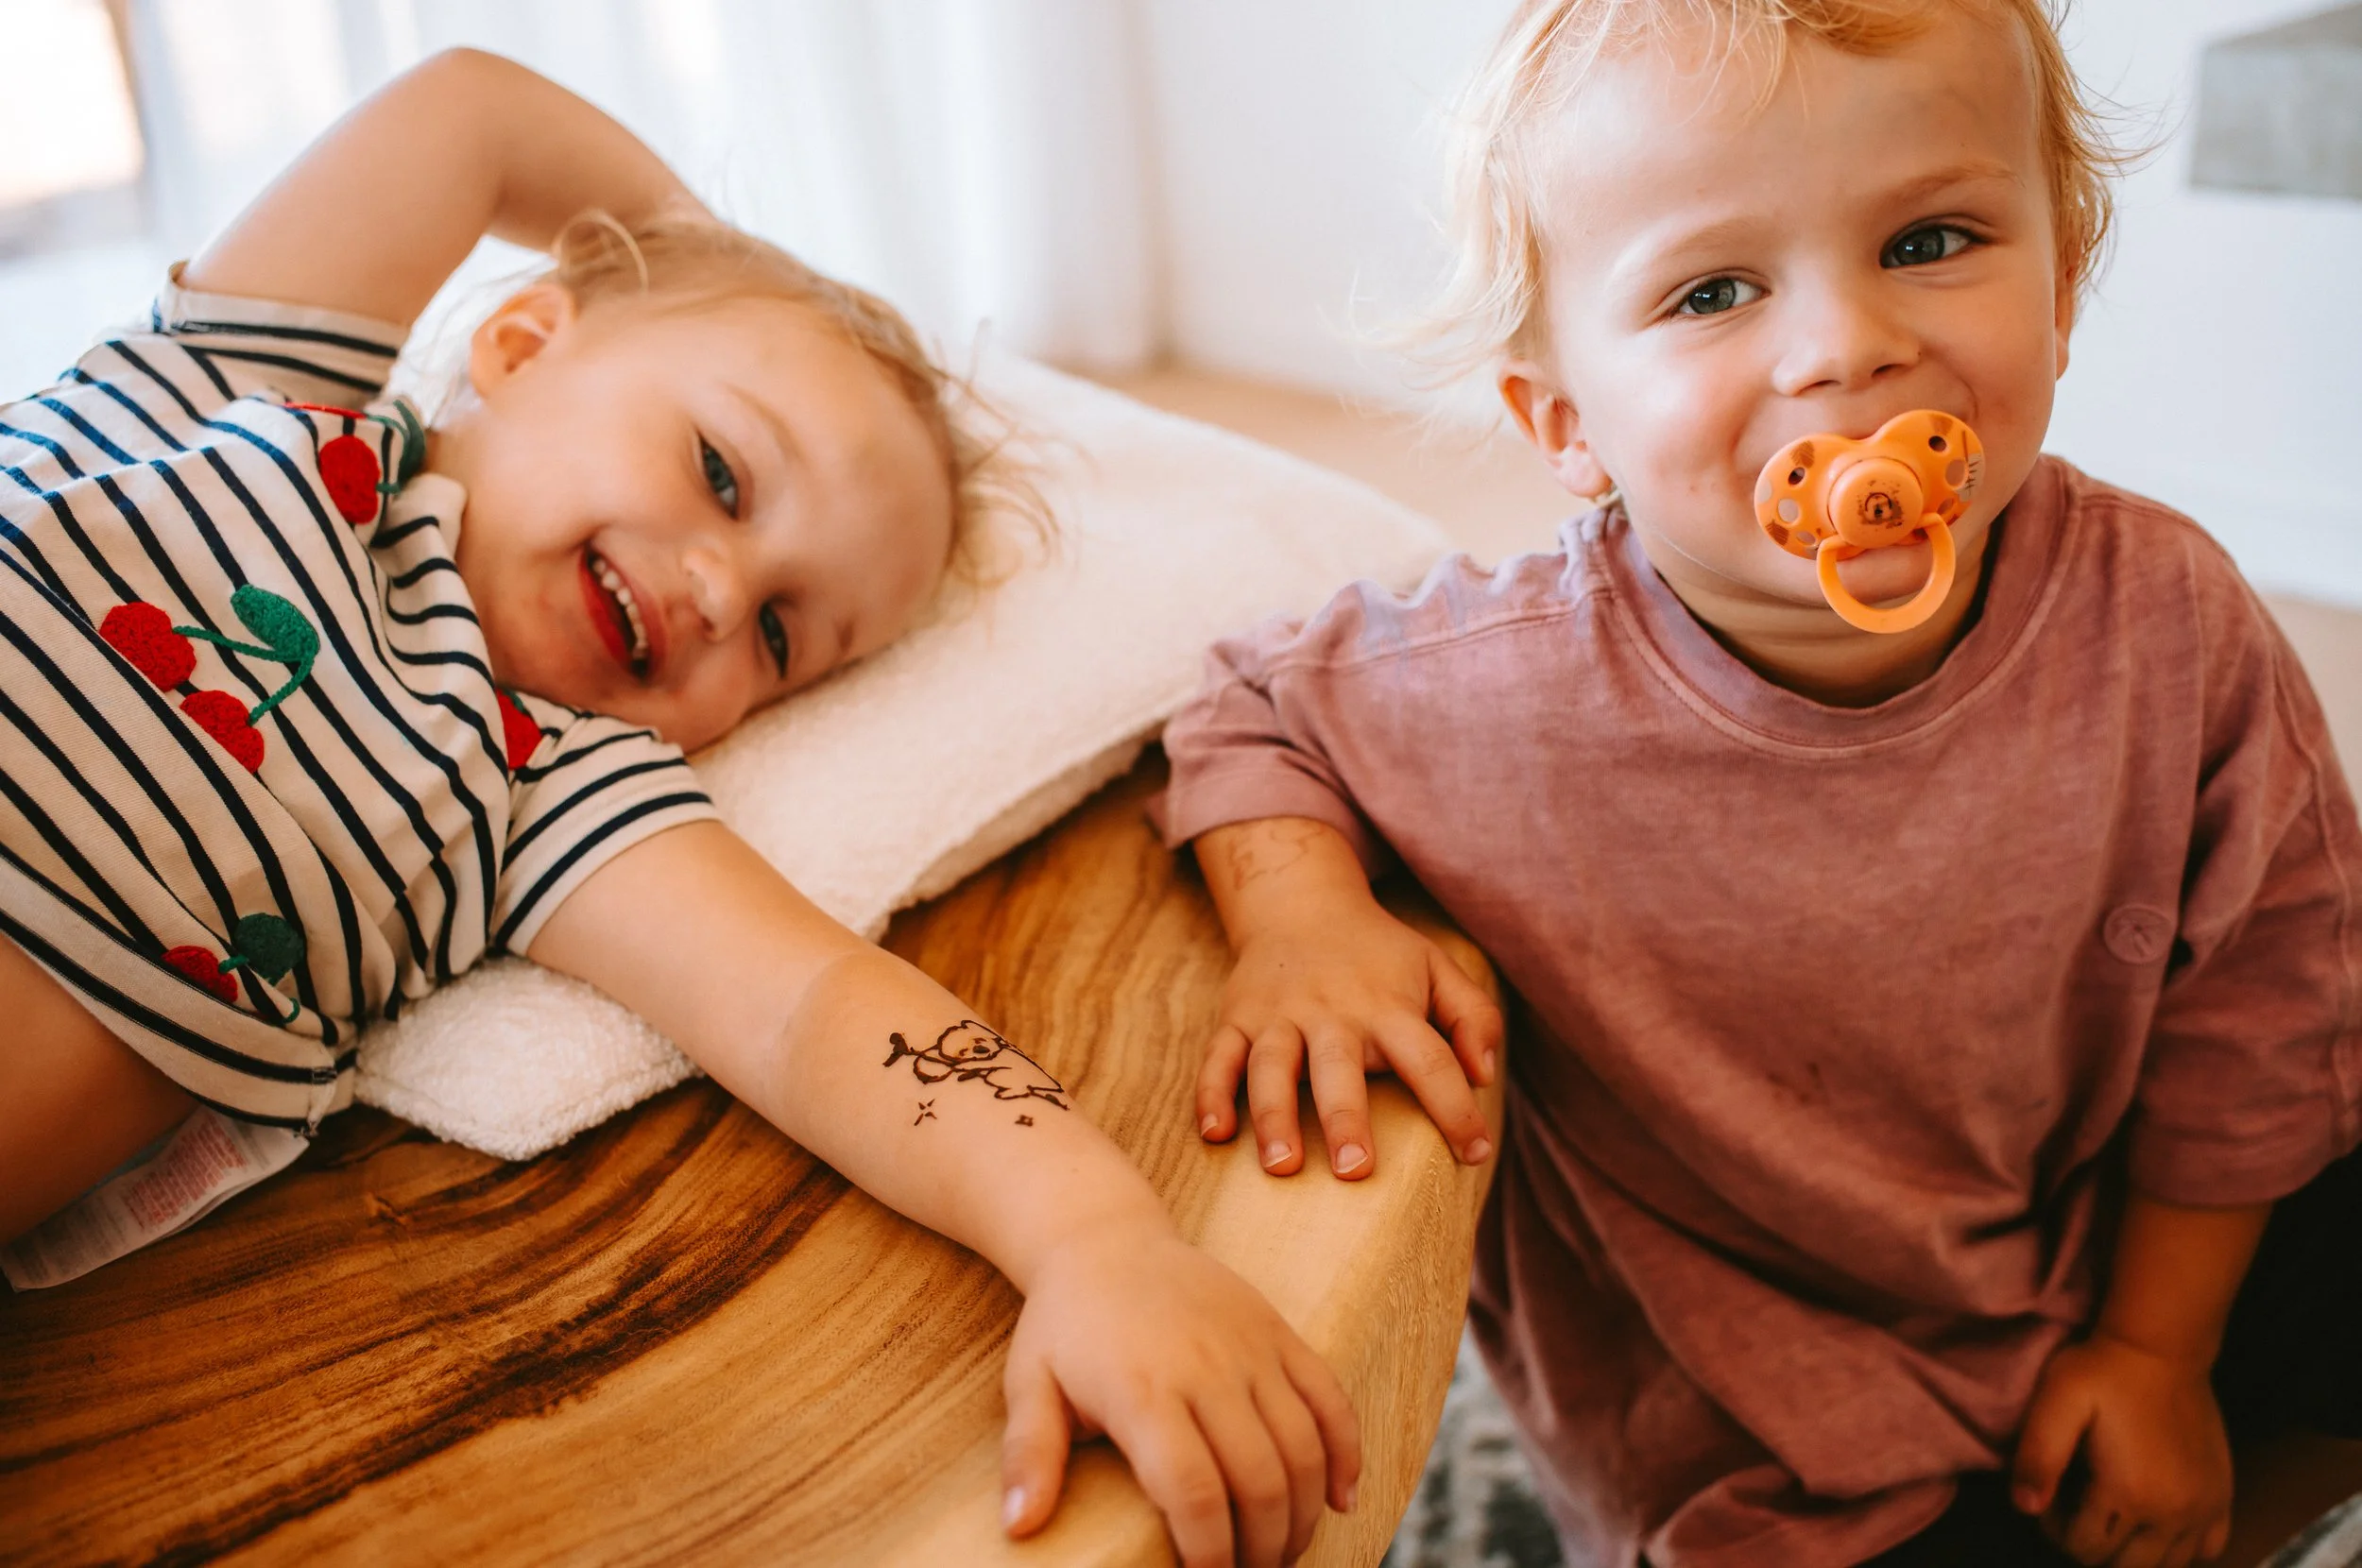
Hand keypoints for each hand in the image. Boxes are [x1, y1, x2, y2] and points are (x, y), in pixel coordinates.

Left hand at [1000, 1221, 1360, 1566]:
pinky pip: (1330, 1397)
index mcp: (1143, 1391)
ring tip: (1284, 1554)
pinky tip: (1341, 1500)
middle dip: (1263, 1549)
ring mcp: (1251, 1347)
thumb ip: (1029, 1457)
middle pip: (1259, 1479)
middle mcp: (1207, 1368)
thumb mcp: (1028, 1385)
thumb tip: (1018, 1527)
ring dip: (1303, 1515)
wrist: (1107, 1236)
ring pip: (1303, 1447)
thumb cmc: (1064, 1324)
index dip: (1209, 1554)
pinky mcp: (1278, 1332)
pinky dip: (1346, 1452)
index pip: (1194, 1493)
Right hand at [1198, 895, 1499, 1179]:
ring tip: (1282, 1167)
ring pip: (1271, 1068)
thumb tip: (1485, 1075)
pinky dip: (1211, 1094)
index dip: (1456, 1108)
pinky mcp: (1236, 1018)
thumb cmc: (1379, 953)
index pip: (1429, 1060)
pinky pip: (1218, 1058)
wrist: (1300, 903)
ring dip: (1274, 1116)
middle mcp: (1330, 1013)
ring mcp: (1277, 1016)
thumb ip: (1474, 1016)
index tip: (1475, 1153)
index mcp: (1387, 1006)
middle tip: (1356, 1171)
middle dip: (1346, 1119)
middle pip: (1338, 1069)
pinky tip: (1214, 1134)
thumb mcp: (1437, 967)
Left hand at [2012, 1331, 2233, 1566]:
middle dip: (2091, 1546)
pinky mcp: (2222, 1496)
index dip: (2056, 1528)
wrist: (2162, 1346)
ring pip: (2166, 1566)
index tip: (2050, 1494)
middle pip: (2124, 1565)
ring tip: (2110, 1513)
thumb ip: (2038, 1457)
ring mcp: (2203, 1507)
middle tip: (2076, 1506)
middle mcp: (2171, 1512)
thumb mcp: (2056, 1403)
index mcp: (2128, 1493)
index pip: (2083, 1547)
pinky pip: (2207, 1549)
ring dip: (2132, 1552)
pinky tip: (2156, 1521)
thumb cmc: (2102, 1370)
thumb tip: (2024, 1507)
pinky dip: (2180, 1548)